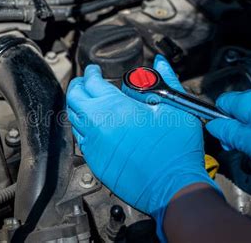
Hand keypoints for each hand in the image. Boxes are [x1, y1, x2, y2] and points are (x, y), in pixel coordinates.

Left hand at [66, 55, 221, 238]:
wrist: (172, 186)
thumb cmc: (176, 150)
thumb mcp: (176, 107)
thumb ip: (165, 80)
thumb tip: (159, 63)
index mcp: (115, 107)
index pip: (92, 81)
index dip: (92, 72)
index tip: (95, 70)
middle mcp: (98, 125)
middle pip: (74, 98)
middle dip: (78, 86)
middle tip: (86, 81)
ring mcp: (94, 145)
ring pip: (73, 119)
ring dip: (78, 106)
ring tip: (88, 101)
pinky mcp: (95, 162)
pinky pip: (81, 139)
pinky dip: (83, 127)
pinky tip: (94, 126)